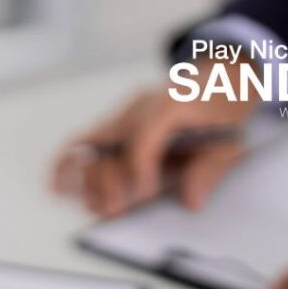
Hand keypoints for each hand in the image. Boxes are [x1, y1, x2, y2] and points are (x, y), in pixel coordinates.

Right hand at [50, 61, 256, 215]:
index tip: (145, 194)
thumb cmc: (223, 108)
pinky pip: (83, 142)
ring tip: (100, 208)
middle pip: (109, 146)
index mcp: (170, 104)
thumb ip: (209, 170)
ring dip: (90, 183)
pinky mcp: (114, 126)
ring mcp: (123, 116)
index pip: (142, 138)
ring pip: (90, 149)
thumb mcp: (230, 140)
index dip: (139, 169)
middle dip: (109, 184)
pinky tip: (58, 185)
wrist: (219, 77)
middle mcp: (139, 108)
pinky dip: (68, 164)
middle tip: (117, 211)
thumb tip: (190, 200)